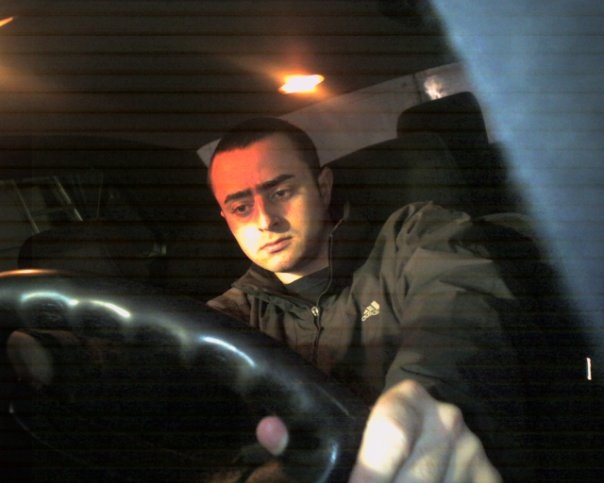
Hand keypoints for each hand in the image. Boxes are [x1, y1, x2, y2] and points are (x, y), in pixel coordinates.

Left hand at [256, 380, 500, 481]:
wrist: (434, 427)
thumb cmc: (378, 433)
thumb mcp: (348, 427)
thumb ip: (304, 434)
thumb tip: (267, 430)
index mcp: (409, 401)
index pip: (391, 433)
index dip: (370, 469)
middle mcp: (447, 422)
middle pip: (414, 479)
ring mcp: (475, 454)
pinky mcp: (493, 480)